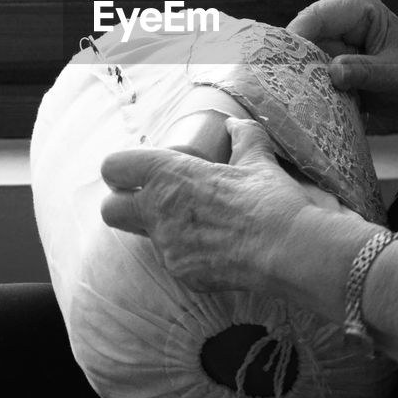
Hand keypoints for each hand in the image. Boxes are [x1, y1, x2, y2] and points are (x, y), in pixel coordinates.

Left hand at [100, 118, 315, 293]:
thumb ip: (242, 137)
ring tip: (194, 223)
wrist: (286, 249)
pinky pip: (173, 260)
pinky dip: (187, 253)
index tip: (139, 171)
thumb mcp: (258, 158)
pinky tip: (215, 247)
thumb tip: (234, 125)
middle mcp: (157, 211)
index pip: (114, 167)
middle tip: (152, 198)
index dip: (122, 168)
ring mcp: (166, 247)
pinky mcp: (181, 272)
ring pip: (143, 238)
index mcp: (168, 174)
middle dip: (123, 203)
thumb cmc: (268, 198)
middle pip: (110, 209)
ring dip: (159, 228)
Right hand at [287, 0, 397, 130]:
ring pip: (301, 57)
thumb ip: (365, 72)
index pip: (315, 16)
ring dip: (302, 78)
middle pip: (302, 37)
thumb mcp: (395, 76)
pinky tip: (309, 102)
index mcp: (356, 6)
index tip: (283, 65)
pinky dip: (310, 87)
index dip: (296, 38)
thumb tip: (333, 72)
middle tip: (287, 88)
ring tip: (300, 99)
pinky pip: (309, 72)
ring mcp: (332, 39)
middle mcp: (338, 17)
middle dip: (296, 62)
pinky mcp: (328, 60)